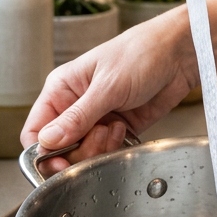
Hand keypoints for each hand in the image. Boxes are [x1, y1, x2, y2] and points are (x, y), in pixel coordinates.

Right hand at [21, 8, 196, 175]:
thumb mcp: (107, 85)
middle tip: (101, 133)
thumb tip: (47, 141)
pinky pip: (107, 152)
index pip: (36, 131)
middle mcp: (76, 107)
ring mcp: (97, 120)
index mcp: (62, 90)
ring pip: (85, 155)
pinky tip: (125, 130)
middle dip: (81, 150)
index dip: (43, 153)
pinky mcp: (118, 130)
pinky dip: (115, 148)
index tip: (60, 164)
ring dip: (101, 148)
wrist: (180, 54)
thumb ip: (77, 117)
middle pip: (61, 150)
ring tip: (116, 126)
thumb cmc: (141, 53)